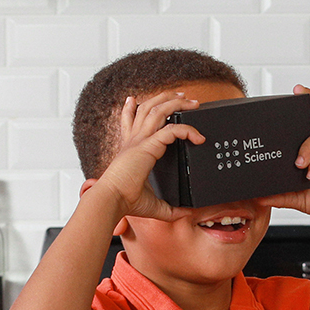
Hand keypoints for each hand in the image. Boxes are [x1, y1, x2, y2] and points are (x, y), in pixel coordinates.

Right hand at [95, 92, 204, 220]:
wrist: (112, 201)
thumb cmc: (126, 202)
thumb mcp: (153, 205)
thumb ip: (170, 209)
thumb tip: (186, 213)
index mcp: (130, 150)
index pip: (129, 122)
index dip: (130, 109)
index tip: (133, 100)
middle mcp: (133, 141)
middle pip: (147, 109)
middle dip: (165, 99)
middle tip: (182, 96)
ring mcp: (139, 140)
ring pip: (158, 111)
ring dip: (176, 103)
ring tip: (191, 102)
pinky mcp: (147, 146)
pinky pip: (171, 130)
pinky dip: (187, 130)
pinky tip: (197, 137)